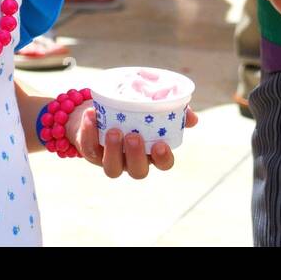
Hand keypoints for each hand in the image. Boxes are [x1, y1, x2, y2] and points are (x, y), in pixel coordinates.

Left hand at [66, 103, 198, 177]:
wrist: (103, 109)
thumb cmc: (136, 111)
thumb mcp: (155, 108)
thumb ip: (174, 111)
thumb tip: (191, 117)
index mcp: (152, 152)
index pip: (163, 164)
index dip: (163, 159)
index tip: (161, 145)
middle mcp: (132, 161)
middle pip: (138, 171)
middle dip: (136, 156)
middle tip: (134, 136)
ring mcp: (112, 159)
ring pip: (112, 168)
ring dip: (113, 150)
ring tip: (113, 130)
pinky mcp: (92, 152)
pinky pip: (88, 148)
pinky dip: (89, 132)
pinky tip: (92, 115)